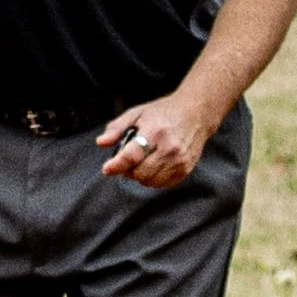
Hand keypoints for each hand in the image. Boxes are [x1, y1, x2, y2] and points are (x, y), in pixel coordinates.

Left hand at [95, 90, 219, 188]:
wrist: (196, 113)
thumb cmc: (162, 113)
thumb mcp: (137, 113)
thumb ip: (117, 128)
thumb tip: (101, 143)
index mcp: (155, 132)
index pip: (132, 156)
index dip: (117, 165)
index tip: (107, 168)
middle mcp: (169, 148)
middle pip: (140, 173)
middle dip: (128, 170)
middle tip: (127, 160)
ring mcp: (180, 160)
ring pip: (150, 181)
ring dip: (140, 175)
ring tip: (142, 161)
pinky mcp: (185, 168)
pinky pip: (162, 184)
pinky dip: (153, 178)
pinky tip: (154, 165)